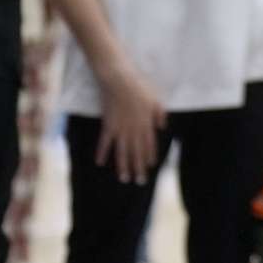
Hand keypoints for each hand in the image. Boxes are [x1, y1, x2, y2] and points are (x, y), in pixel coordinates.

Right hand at [97, 65, 166, 184]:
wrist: (119, 80)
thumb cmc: (139, 87)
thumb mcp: (156, 99)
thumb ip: (160, 115)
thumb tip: (162, 128)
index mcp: (146, 124)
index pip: (149, 145)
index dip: (149, 157)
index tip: (149, 168)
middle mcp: (134, 130)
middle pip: (136, 153)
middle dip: (138, 168)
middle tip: (140, 181)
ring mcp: (120, 129)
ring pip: (122, 152)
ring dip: (123, 166)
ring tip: (124, 179)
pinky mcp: (108, 125)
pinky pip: (104, 142)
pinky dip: (101, 153)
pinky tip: (99, 163)